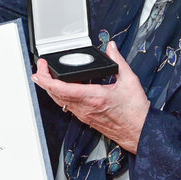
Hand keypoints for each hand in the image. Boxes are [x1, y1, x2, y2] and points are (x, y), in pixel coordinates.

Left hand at [32, 42, 149, 153]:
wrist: (140, 131)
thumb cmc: (136, 112)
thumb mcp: (129, 80)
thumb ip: (118, 61)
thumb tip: (111, 48)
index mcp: (94, 97)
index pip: (63, 89)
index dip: (48, 80)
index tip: (41, 70)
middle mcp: (86, 108)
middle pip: (56, 95)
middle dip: (44, 82)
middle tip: (40, 69)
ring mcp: (84, 114)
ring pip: (60, 102)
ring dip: (50, 89)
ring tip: (46, 77)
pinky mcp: (86, 118)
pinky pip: (68, 106)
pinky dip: (60, 96)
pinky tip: (61, 89)